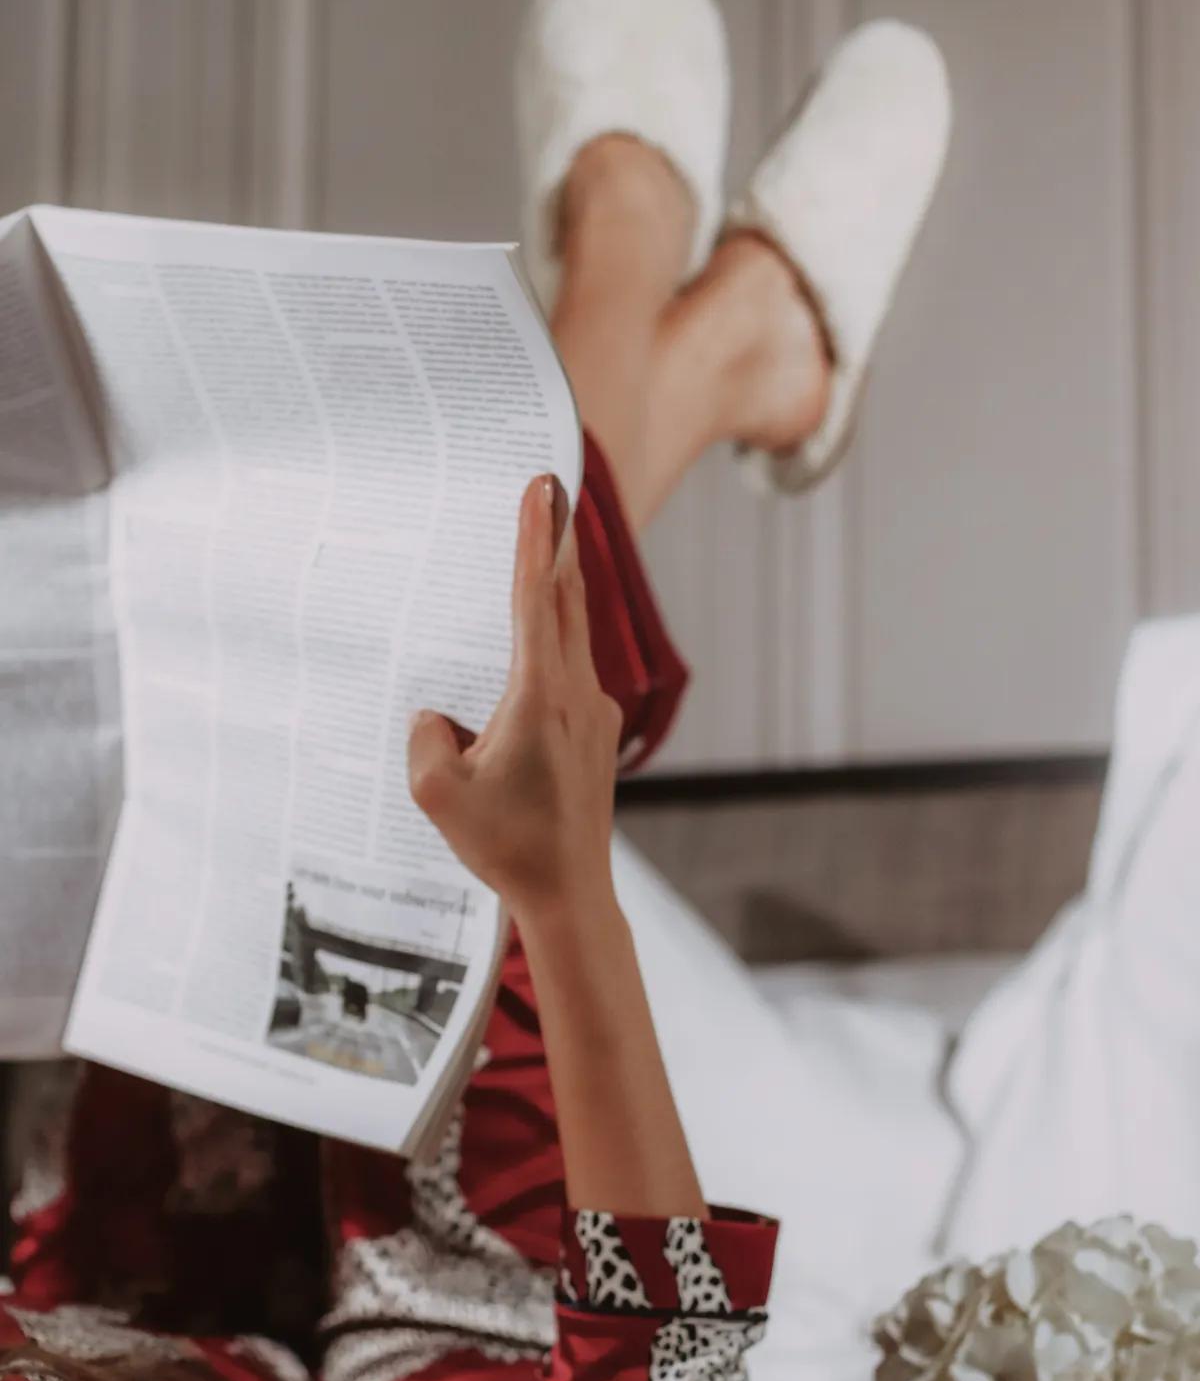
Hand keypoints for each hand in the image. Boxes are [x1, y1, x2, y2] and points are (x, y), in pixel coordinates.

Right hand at [407, 475, 622, 920]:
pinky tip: (527, 649)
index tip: (543, 487)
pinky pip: (567, 670)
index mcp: (540, 696)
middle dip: (558, 540)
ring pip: (571, 634)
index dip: (535, 538)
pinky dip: (550, 642)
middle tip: (553, 487)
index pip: (537, 598)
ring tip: (544, 546)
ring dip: (556, 588)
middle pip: (566, 599)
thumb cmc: (506, 846)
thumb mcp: (437, 794)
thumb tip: (434, 715)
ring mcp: (593, 712)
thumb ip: (424, 739)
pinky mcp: (595, 732)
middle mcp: (575, 693)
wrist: (570, 893)